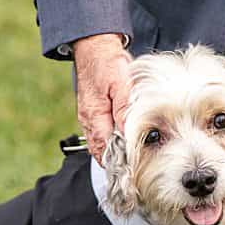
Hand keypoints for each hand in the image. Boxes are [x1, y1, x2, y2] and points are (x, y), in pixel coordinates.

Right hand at [72, 33, 131, 163]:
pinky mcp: (93, 115)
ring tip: (133, 167)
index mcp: (94, 117)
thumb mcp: (120, 83)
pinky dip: (113, 144)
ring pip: (102, 147)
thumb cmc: (107, 62)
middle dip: (118, 166)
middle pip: (103, 153)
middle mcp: (89, 122)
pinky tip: (126, 147)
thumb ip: (124, 109)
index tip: (135, 174)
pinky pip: (102, 136)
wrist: (94, 46)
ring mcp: (89, 120)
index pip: (106, 150)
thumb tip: (128, 133)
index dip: (121, 164)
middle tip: (136, 177)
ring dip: (115, 156)